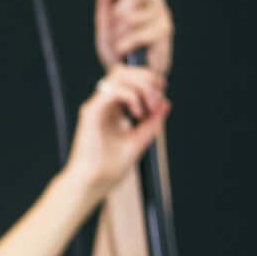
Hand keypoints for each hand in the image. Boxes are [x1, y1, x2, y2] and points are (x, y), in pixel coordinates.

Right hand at [65, 64, 168, 196]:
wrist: (93, 184)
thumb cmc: (109, 169)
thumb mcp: (139, 141)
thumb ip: (151, 122)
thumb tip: (165, 103)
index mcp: (112, 110)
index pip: (129, 80)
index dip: (148, 80)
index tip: (161, 94)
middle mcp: (103, 105)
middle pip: (124, 72)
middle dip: (146, 79)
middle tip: (157, 98)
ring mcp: (96, 106)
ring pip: (119, 75)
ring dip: (140, 86)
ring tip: (148, 107)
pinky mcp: (91, 111)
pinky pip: (114, 90)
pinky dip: (131, 96)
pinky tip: (137, 113)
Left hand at [94, 0, 172, 74]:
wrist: (126, 77)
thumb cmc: (116, 47)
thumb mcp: (104, 21)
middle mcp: (154, 0)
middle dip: (116, 12)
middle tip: (113, 27)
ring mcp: (162, 15)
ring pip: (132, 15)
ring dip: (118, 32)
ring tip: (118, 43)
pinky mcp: (164, 33)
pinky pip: (138, 33)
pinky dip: (125, 44)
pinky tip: (124, 51)